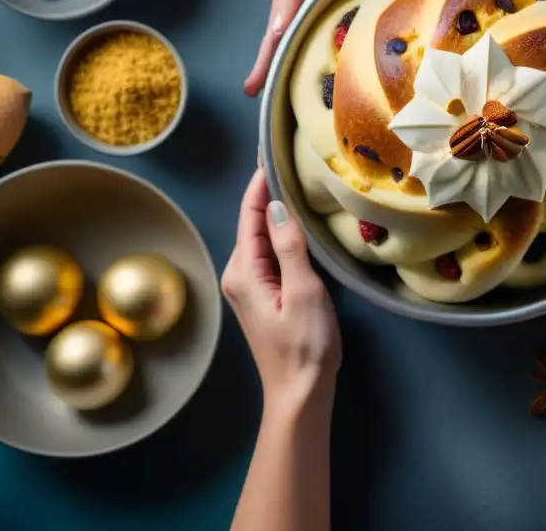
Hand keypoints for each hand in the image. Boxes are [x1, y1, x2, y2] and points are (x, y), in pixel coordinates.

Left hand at [221, 170, 341, 404]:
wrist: (300, 394)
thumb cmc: (305, 346)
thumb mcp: (303, 291)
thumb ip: (289, 247)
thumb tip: (277, 205)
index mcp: (244, 272)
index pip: (250, 214)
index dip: (260, 181)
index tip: (270, 150)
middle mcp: (240, 275)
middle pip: (254, 222)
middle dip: (269, 190)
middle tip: (290, 159)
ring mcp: (250, 286)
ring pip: (264, 237)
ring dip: (278, 211)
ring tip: (297, 181)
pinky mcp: (264, 295)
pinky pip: (271, 253)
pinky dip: (283, 233)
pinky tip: (299, 223)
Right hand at [243, 0, 412, 95]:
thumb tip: (275, 36)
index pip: (279, 40)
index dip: (266, 68)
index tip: (255, 96)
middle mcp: (329, 5)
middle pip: (314, 48)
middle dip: (306, 75)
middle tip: (303, 109)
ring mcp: (358, 1)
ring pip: (351, 43)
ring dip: (351, 67)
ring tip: (351, 101)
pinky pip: (386, 25)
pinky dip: (387, 44)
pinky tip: (393, 69)